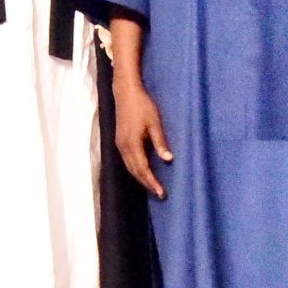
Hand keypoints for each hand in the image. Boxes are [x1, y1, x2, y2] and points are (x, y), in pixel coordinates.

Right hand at [112, 77, 172, 199]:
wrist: (125, 93)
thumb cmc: (143, 105)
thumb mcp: (155, 122)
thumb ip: (160, 142)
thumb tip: (168, 160)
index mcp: (132, 143)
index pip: (143, 169)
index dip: (152, 182)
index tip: (161, 192)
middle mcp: (123, 147)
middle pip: (135, 172)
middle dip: (147, 183)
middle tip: (160, 194)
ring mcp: (119, 144)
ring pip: (129, 168)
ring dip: (140, 178)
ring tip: (153, 186)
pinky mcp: (119, 141)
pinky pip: (127, 161)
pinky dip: (135, 170)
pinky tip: (143, 171)